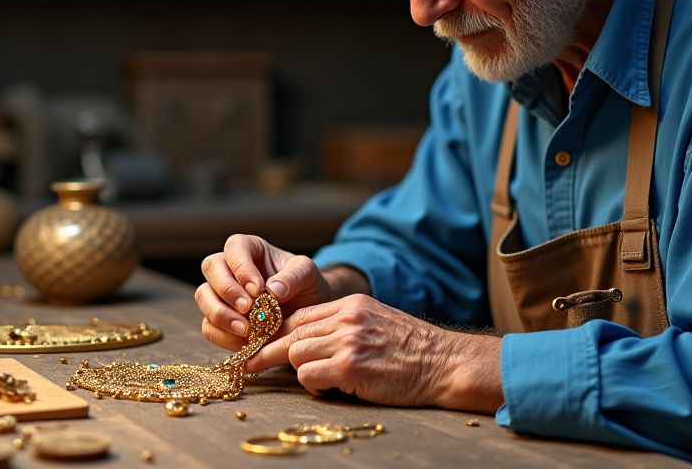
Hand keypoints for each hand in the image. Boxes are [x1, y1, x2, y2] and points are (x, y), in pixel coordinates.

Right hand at [196, 234, 334, 350]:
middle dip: (227, 290)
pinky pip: (209, 327)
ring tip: (247, 330)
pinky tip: (246, 343)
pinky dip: (223, 337)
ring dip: (221, 315)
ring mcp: (221, 294)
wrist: (308, 312)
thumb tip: (273, 289)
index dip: (241, 267)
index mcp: (250, 249)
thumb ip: (294, 276)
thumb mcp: (308, 274)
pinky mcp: (220, 320)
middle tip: (248, 309)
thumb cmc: (306, 285)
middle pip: (211, 268)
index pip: (235, 247)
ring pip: (203, 298)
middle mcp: (230, 268)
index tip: (258, 289)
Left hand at [247, 294, 504, 412]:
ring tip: (318, 380)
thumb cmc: (412, 348)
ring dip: (298, 371)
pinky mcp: (351, 367)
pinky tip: (330, 388)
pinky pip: (310, 376)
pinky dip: (312, 385)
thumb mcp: (376, 321)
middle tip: (247, 366)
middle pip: (290, 333)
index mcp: (350, 304)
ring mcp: (347, 341)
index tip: (259, 344)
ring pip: (295, 354)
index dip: (276, 331)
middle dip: (266, 352)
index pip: (299, 314)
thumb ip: (344, 325)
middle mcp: (346, 318)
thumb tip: (308, 340)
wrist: (443, 362)